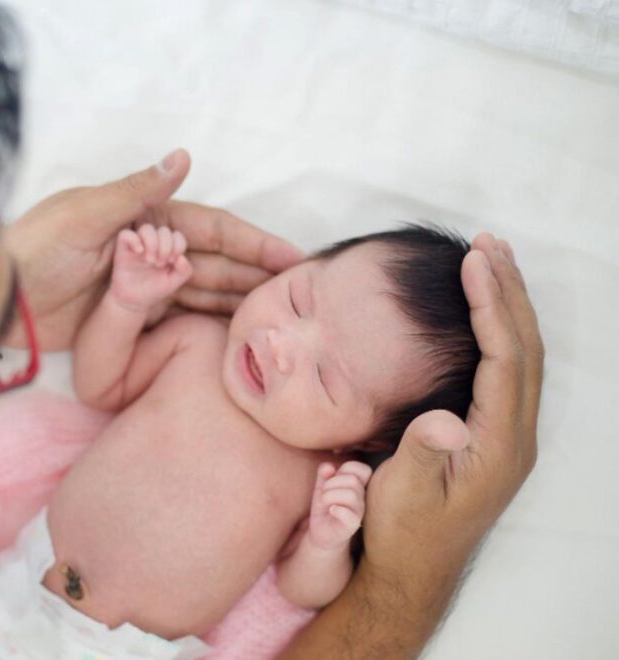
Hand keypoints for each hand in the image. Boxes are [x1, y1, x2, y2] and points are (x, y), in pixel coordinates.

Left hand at [4, 149, 303, 349]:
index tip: (292, 256)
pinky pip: (178, 319)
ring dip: (238, 299)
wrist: (1, 298)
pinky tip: (235, 333)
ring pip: (202, 291)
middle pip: (215, 262)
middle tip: (298, 293)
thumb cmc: (37, 248)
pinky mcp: (131, 317)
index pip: (211, 229)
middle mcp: (150, 250)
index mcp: (145, 218)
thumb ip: (136, 194)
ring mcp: (143, 285)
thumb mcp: (84, 215)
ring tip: (277, 315)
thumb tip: (182, 157)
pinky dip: (207, 323)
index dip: (252, 241)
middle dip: (256, 274)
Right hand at [110, 226, 193, 311]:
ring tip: (150, 260)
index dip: (178, 245)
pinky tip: (139, 252)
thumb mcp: (174, 283)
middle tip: (159, 264)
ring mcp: (138, 244)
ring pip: (147, 228)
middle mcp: (153, 243)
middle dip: (165, 247)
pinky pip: (126, 234)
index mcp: (167, 248)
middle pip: (164, 231)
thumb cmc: (154, 289)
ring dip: (152, 243)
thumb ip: (185, 271)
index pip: (177, 236)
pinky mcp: (123, 248)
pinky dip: (134, 240)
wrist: (134, 301)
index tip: (172, 261)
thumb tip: (181, 257)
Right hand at [277, 235, 543, 658]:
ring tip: (490, 263)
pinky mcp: (494, 437)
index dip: (492, 306)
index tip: (474, 261)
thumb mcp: (404, 495)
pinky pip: (507, 371)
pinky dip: (498, 332)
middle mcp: (514, 436)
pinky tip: (483, 314)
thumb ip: (422, 454)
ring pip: (522, 358)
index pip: (505, 360)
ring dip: (508, 307)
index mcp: (498, 445)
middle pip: (525, 350)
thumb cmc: (403, 533)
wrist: (410, 571)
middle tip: (488, 244)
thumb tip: (443, 421)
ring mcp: (507, 437)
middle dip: (508, 292)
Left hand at [307, 461, 371, 550]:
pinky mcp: (352, 525)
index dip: (347, 468)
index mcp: (357, 486)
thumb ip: (324, 473)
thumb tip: (329, 467)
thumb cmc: (325, 505)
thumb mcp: (321, 485)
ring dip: (330, 496)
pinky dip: (337, 510)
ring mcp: (358, 512)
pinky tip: (331, 511)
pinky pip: (349, 514)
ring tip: (324, 502)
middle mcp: (361, 498)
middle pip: (353, 480)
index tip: (334, 476)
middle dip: (332, 483)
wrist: (321, 531)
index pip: (363, 469)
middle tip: (323, 493)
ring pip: (351, 495)